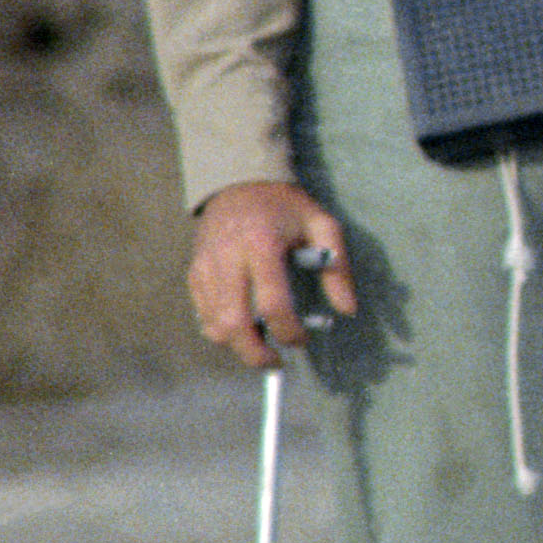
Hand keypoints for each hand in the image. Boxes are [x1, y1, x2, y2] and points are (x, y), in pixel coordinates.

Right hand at [189, 179, 353, 370]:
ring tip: (261, 345)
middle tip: (275, 362)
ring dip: (238, 345)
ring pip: (214, 325)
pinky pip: (202, 315)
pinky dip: (221, 330)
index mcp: (262, 244)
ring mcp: (206, 266)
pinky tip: (242, 327)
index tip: (301, 339)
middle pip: (234, 323)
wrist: (239, 180)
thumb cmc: (285, 206)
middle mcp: (228, 257)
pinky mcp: (195, 271)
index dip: (289, 332)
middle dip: (255, 353)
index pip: (272, 304)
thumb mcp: (322, 225)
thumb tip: (347, 310)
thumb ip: (338, 267)